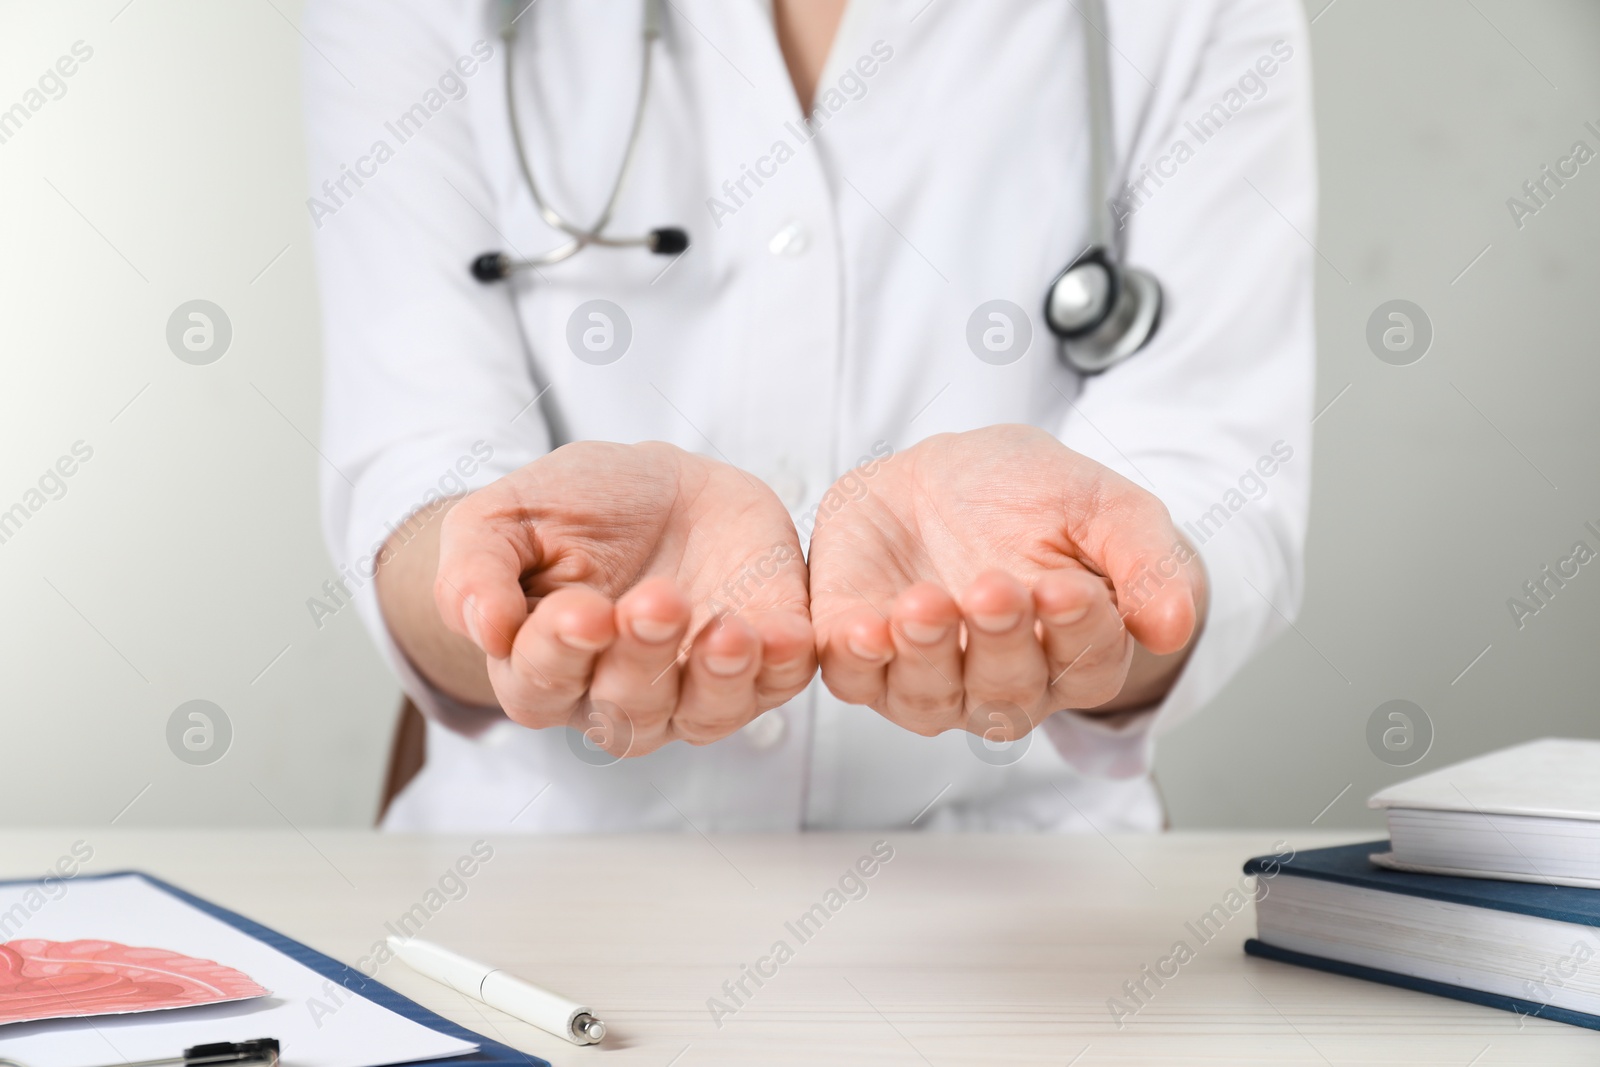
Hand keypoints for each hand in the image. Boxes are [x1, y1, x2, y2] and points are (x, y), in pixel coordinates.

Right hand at [434, 442, 814, 756]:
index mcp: (544, 668)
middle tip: (657, 600)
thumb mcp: (505, 517)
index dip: (560, 653)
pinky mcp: (762, 665)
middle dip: (643, 658)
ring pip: (707, 714)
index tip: (582, 611)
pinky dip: (785, 665)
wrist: (657, 486)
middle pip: (628, 710)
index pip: (542, 685)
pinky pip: (778, 684)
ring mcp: (695, 689)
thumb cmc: (574, 508)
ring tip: (728, 630)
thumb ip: (476, 570)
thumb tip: (481, 627)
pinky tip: (787, 635)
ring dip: (720, 679)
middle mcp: (619, 698)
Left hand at [808, 425, 1205, 742]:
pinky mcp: (860, 656)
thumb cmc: (1030, 496)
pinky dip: (857, 661)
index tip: (1066, 588)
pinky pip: (856, 677)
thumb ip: (1146, 561)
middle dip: (1001, 641)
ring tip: (923, 606)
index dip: (1080, 630)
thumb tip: (1176, 625)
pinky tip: (863, 630)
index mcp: (1074, 654)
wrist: (942, 475)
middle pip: (1008, 690)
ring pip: (929, 696)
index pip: (1088, 664)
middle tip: (994, 588)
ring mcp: (929, 678)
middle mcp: (1002, 684)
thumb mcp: (1101, 505)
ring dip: (927, 655)